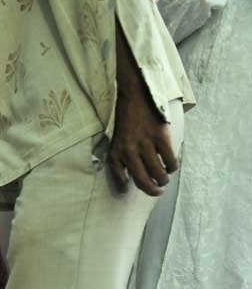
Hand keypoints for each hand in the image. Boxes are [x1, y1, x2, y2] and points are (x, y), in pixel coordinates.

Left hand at [108, 23, 177, 196]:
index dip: (125, 189)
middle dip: (152, 190)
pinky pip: (170, 160)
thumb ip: (119, 158)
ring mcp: (145, 144)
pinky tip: (171, 165)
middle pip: (143, 180)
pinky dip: (173, 166)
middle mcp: (129, 151)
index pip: (119, 179)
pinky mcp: (161, 136)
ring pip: (158, 173)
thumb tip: (125, 180)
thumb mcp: (115, 140)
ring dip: (163, 179)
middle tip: (157, 191)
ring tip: (164, 178)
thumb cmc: (126, 120)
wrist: (136, 95)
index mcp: (116, 152)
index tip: (128, 193)